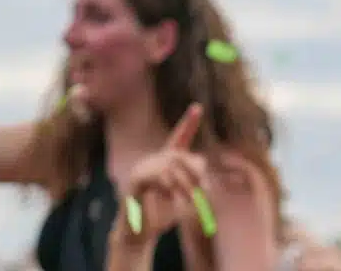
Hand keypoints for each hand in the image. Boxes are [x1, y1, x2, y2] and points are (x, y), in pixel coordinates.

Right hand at [111, 104, 205, 249]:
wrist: (140, 233)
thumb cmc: (162, 215)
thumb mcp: (185, 198)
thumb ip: (195, 182)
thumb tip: (203, 171)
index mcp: (166, 162)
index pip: (178, 138)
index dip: (188, 123)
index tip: (198, 107)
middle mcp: (153, 160)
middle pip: (179, 153)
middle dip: (196, 170)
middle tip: (205, 189)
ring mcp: (142, 168)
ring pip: (170, 165)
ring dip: (186, 184)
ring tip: (190, 201)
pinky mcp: (135, 180)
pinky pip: (156, 175)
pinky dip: (168, 186)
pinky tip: (170, 198)